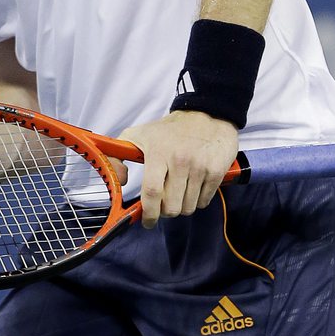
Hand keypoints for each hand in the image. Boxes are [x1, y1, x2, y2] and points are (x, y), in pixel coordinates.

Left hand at [118, 110, 237, 228]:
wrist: (207, 115)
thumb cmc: (169, 131)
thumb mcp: (138, 135)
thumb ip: (117, 155)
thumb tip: (119, 179)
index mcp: (158, 152)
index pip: (152, 191)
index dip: (149, 213)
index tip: (147, 221)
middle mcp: (180, 160)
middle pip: (171, 206)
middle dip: (165, 211)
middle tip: (164, 204)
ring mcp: (200, 167)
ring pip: (188, 207)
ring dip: (182, 206)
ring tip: (179, 191)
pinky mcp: (217, 171)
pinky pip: (204, 202)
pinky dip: (197, 201)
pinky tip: (193, 187)